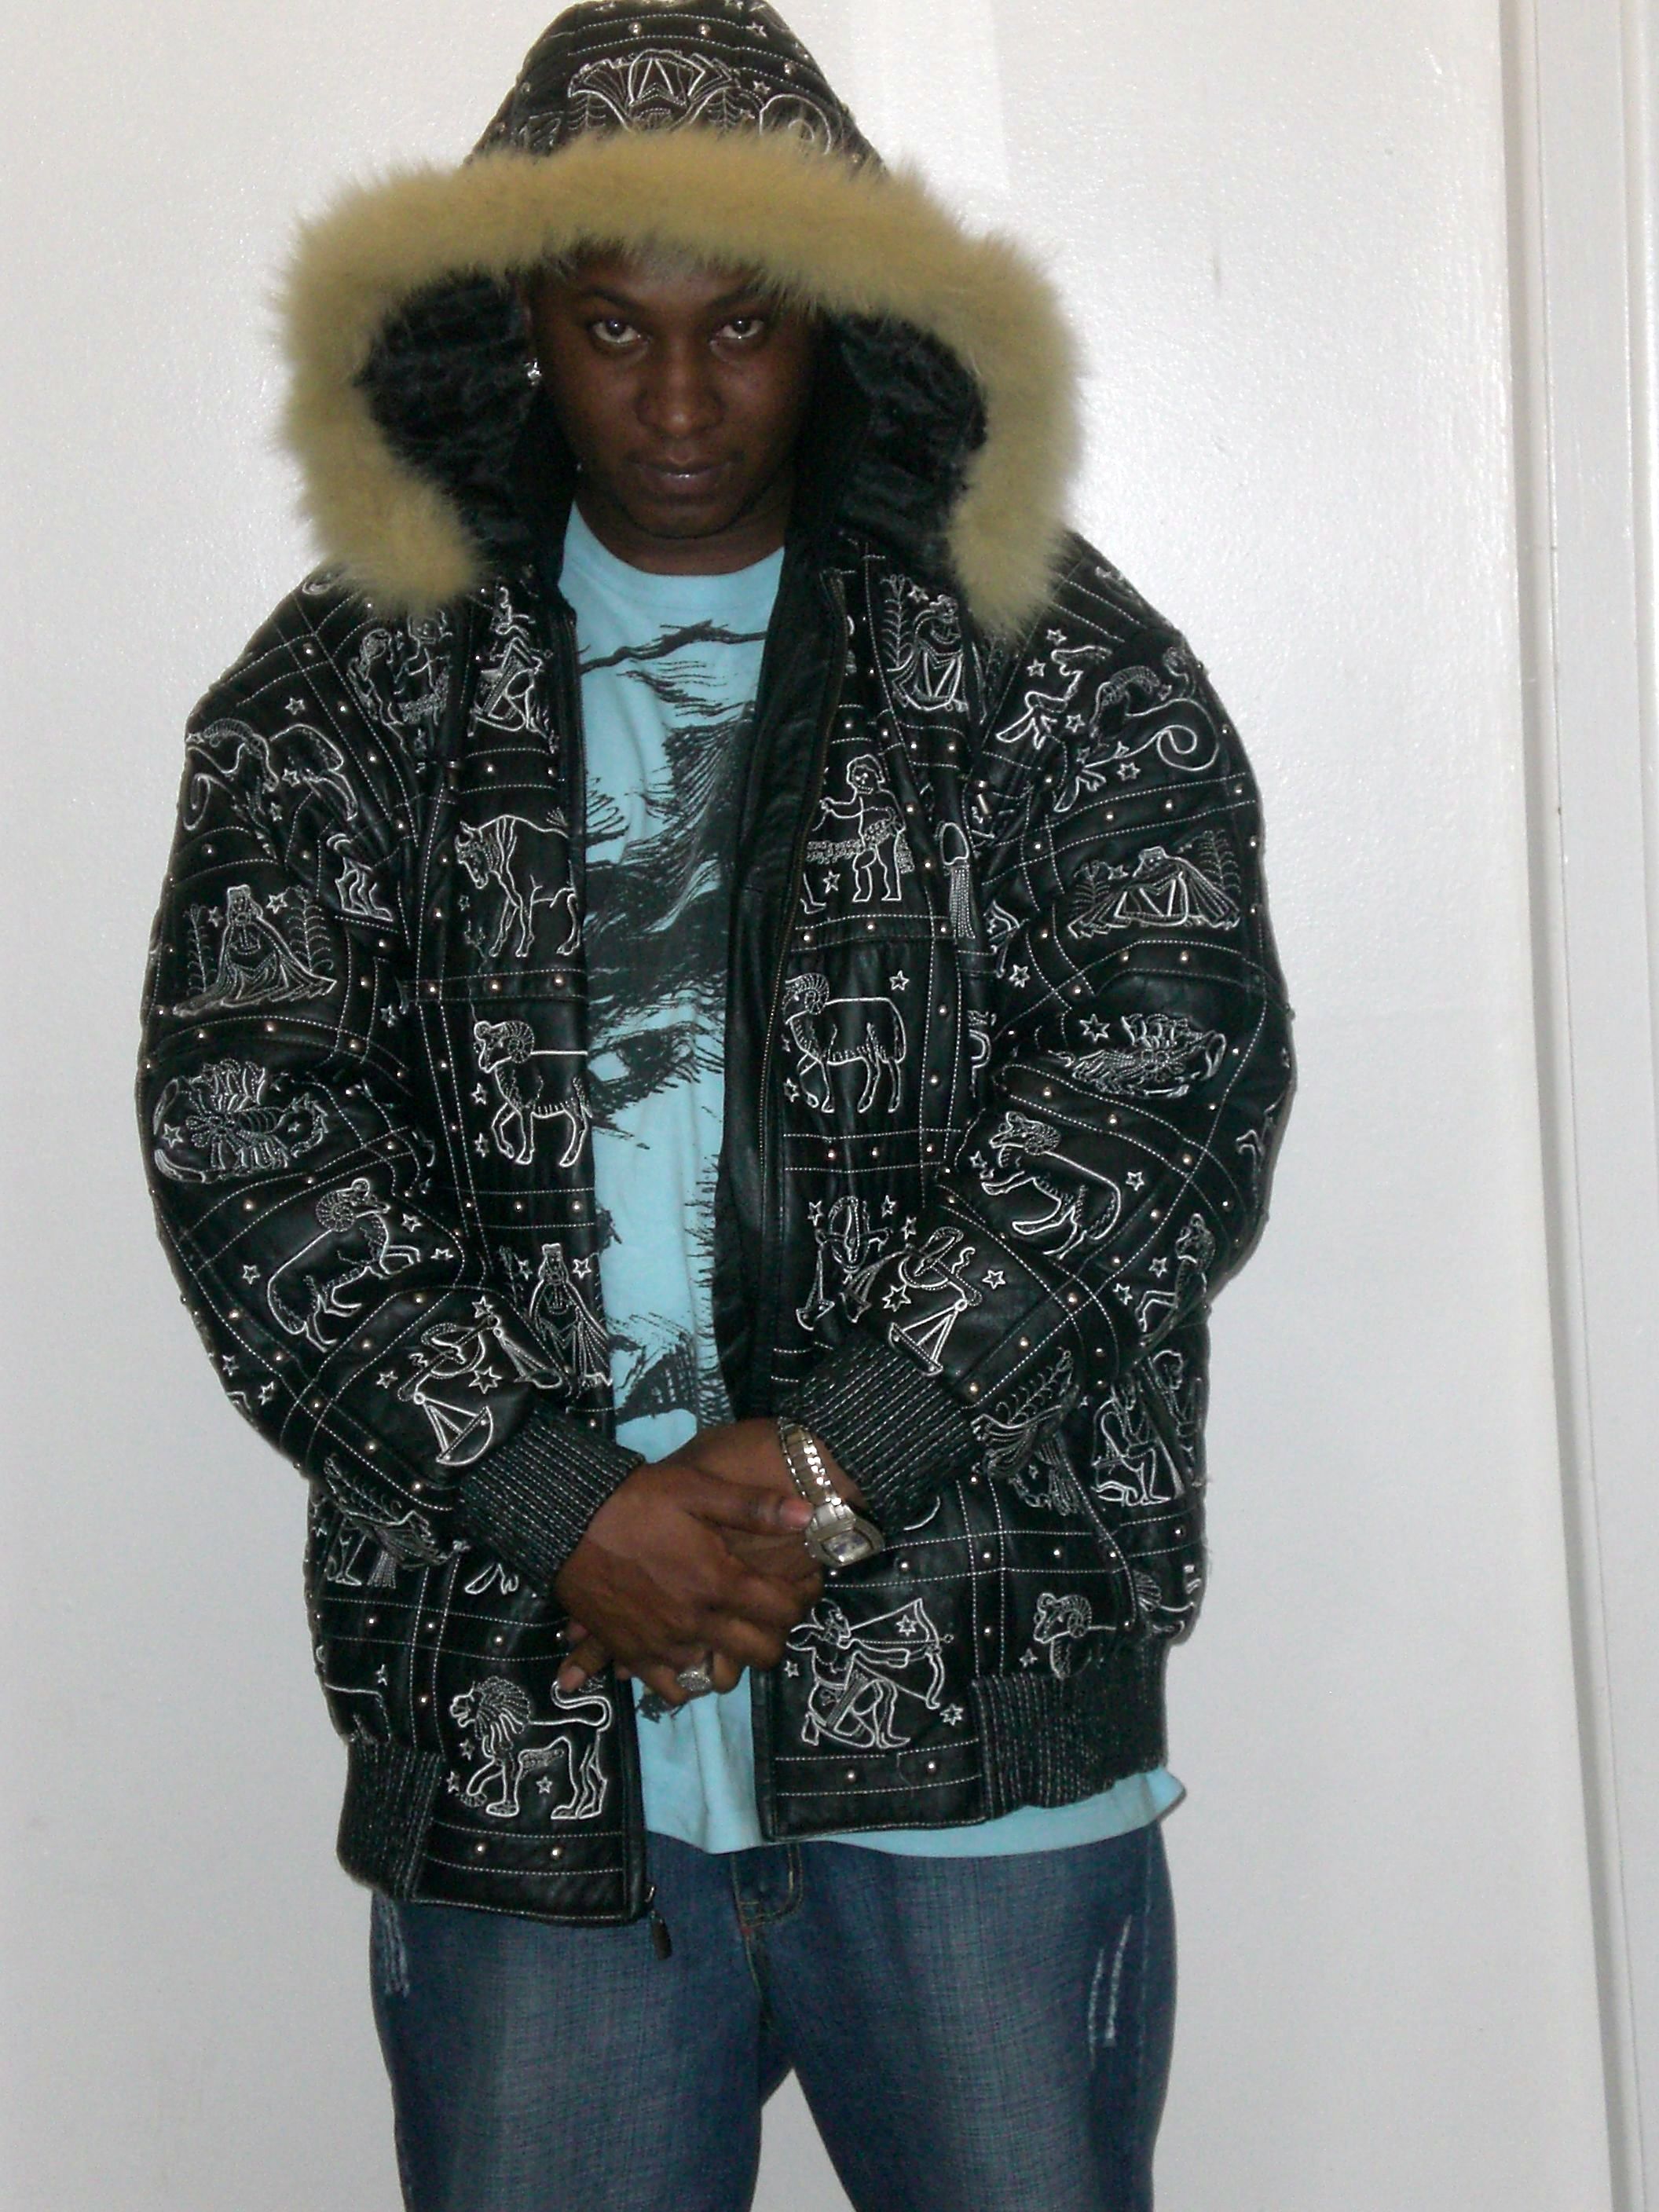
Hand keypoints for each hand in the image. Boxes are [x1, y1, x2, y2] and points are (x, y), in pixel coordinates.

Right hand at [553, 1456, 817, 1706]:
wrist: (568, 1520)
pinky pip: (668, 1688)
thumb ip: (754, 1507)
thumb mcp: (697, 1489)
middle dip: (773, 1636)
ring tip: (727, 1631)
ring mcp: (662, 1643)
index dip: (800, 1601)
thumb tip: (809, 1514)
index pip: (781, 1611)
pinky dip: (683, 1678)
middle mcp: (695, 1621)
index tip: (800, 1588)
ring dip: (729, 1657)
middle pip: (757, 1652)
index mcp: (717, 1581)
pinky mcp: (631, 1653)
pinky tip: (687, 1652)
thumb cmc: (636, 1500)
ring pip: (715, 1674)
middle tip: (768, 1615)